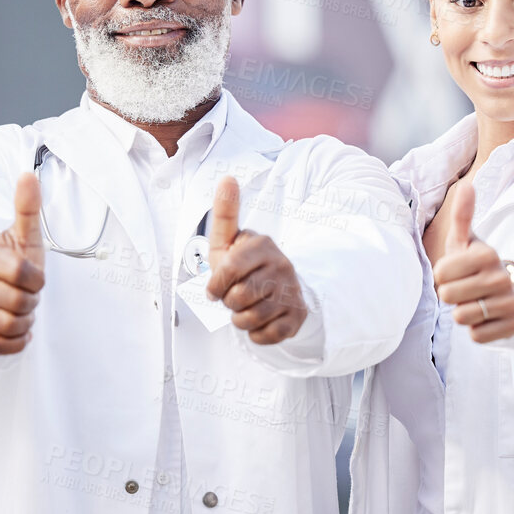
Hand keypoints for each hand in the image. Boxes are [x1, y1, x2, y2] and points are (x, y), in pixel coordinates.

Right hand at [0, 173, 44, 353]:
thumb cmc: (9, 261)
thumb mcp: (21, 236)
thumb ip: (27, 208)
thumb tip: (29, 175)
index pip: (25, 274)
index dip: (37, 279)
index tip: (33, 277)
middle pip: (21, 303)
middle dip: (32, 302)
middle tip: (25, 296)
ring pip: (11, 325)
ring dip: (24, 322)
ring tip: (19, 310)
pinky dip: (14, 342)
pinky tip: (15, 329)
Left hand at [205, 176, 308, 344]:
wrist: (281, 288)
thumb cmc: (245, 266)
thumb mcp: (229, 241)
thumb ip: (225, 213)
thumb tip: (228, 178)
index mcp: (262, 245)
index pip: (228, 269)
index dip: (215, 284)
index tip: (215, 287)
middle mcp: (281, 265)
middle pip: (237, 298)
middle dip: (228, 303)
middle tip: (234, 296)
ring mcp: (292, 291)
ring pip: (249, 319)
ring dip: (240, 319)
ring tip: (246, 307)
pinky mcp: (297, 316)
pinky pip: (265, 336)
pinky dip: (256, 333)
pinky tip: (260, 319)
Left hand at [432, 182, 513, 342]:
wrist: (509, 290)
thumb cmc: (476, 264)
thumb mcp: (466, 241)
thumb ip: (462, 216)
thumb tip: (466, 185)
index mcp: (487, 254)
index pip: (440, 273)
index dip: (442, 276)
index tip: (455, 272)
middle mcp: (501, 278)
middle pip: (448, 297)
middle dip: (451, 295)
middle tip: (465, 288)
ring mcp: (509, 303)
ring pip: (462, 318)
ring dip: (462, 313)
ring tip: (475, 302)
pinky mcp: (512, 326)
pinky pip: (476, 336)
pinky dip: (476, 329)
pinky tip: (486, 317)